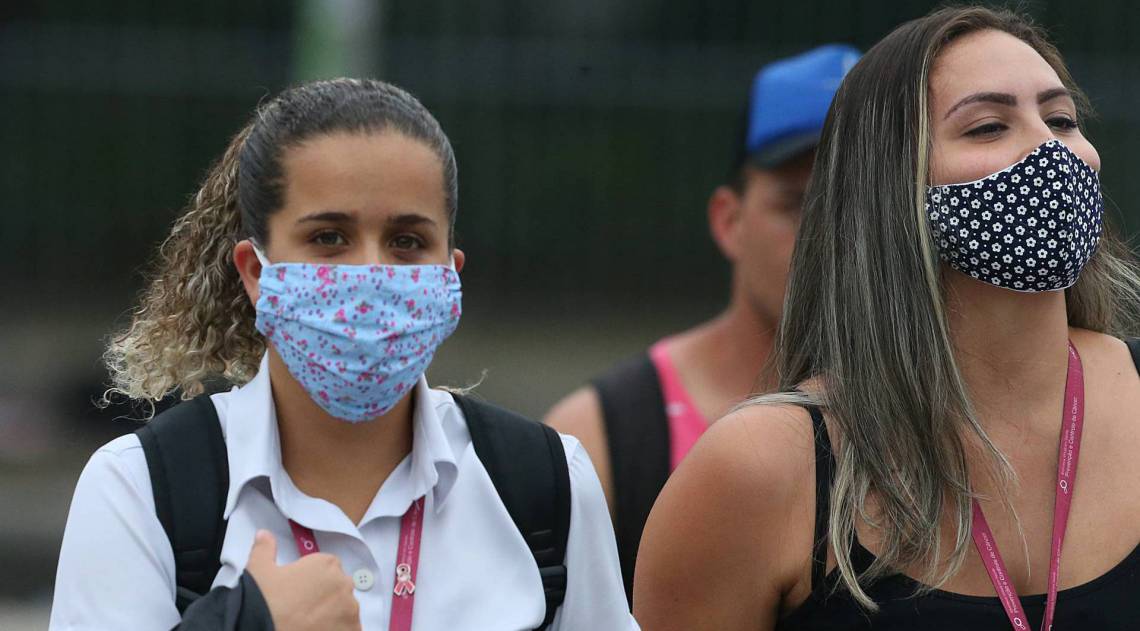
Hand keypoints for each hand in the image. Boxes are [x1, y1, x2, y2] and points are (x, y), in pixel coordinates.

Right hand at [246, 530, 361, 630]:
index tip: (301, 591)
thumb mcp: (258, 569)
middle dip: (326, 597)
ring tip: (311, 624)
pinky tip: (320, 630)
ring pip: (346, 610)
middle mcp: (343, 583)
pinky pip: (351, 628)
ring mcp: (350, 609)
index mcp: (326, 564)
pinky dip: (340, 629)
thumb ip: (265, 548)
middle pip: (339, 588)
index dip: (314, 581)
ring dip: (334, 615)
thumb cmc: (263, 599)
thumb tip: (263, 534)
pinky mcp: (352, 630)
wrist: (261, 627)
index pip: (329, 568)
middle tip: (304, 609)